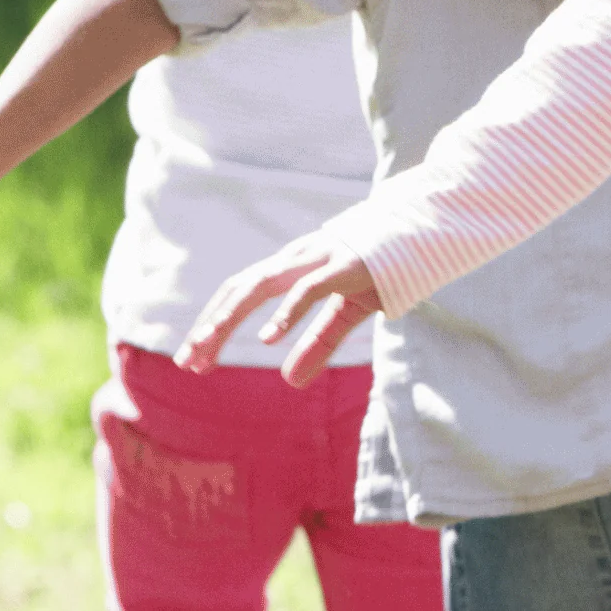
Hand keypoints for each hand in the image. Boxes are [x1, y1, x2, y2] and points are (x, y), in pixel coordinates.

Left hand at [182, 236, 383, 387]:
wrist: (423, 230)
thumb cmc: (383, 268)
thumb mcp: (347, 312)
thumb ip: (319, 344)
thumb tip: (291, 380)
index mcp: (291, 268)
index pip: (238, 293)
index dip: (213, 323)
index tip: (193, 361)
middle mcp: (296, 260)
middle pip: (239, 289)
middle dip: (210, 325)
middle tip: (187, 363)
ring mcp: (318, 259)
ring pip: (260, 284)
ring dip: (230, 316)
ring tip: (208, 345)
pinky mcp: (346, 267)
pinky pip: (309, 289)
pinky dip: (286, 312)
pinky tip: (269, 338)